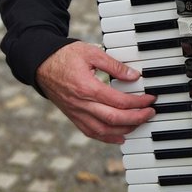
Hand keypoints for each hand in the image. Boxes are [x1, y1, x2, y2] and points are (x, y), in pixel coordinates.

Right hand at [36, 42, 155, 143]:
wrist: (40, 64)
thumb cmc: (65, 56)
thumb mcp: (91, 53)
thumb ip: (114, 65)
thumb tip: (134, 76)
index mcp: (87, 88)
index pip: (119, 101)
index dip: (138, 102)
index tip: (150, 99)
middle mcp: (81, 104)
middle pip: (114, 119)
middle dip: (137, 118)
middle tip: (150, 113)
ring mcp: (76, 113)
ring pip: (103, 130)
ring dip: (124, 130)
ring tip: (139, 123)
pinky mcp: (73, 116)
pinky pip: (91, 132)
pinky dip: (107, 137)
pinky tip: (120, 136)